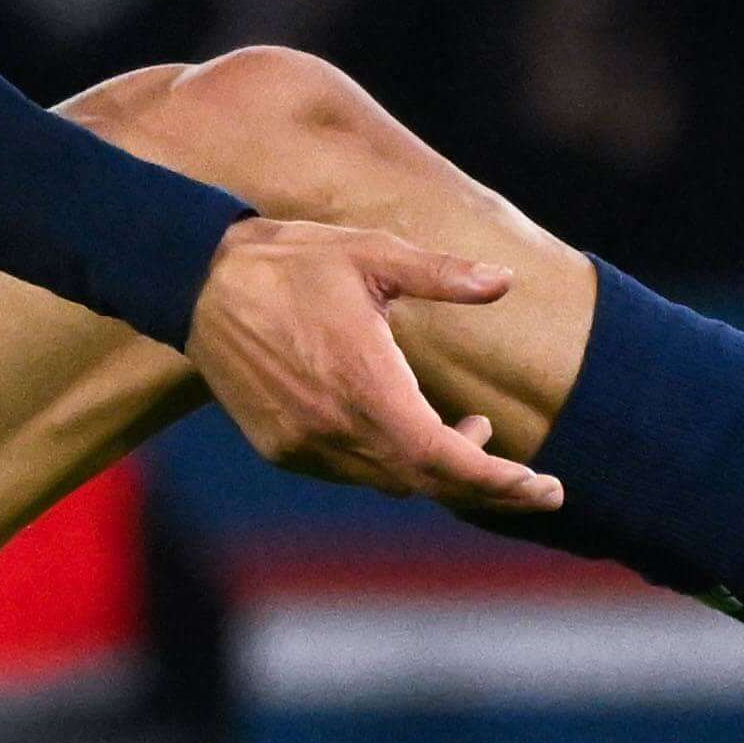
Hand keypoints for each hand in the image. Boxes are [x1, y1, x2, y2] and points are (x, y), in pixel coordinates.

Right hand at [185, 216, 561, 519]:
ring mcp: (304, 446)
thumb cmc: (293, 262)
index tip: (545, 489)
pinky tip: (404, 427)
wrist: (198, 284)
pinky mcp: (280, 449)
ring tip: (467, 428)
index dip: (500, 482)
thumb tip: (504, 280)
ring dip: (437, 468)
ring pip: (390, 482)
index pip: (446, 461)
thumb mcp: (373, 254)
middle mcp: (336, 429)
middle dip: (484, 484)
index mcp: (368, 386)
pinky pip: (352, 472)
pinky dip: (391, 462)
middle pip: (427, 483)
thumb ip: (442, 274)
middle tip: (528, 478)